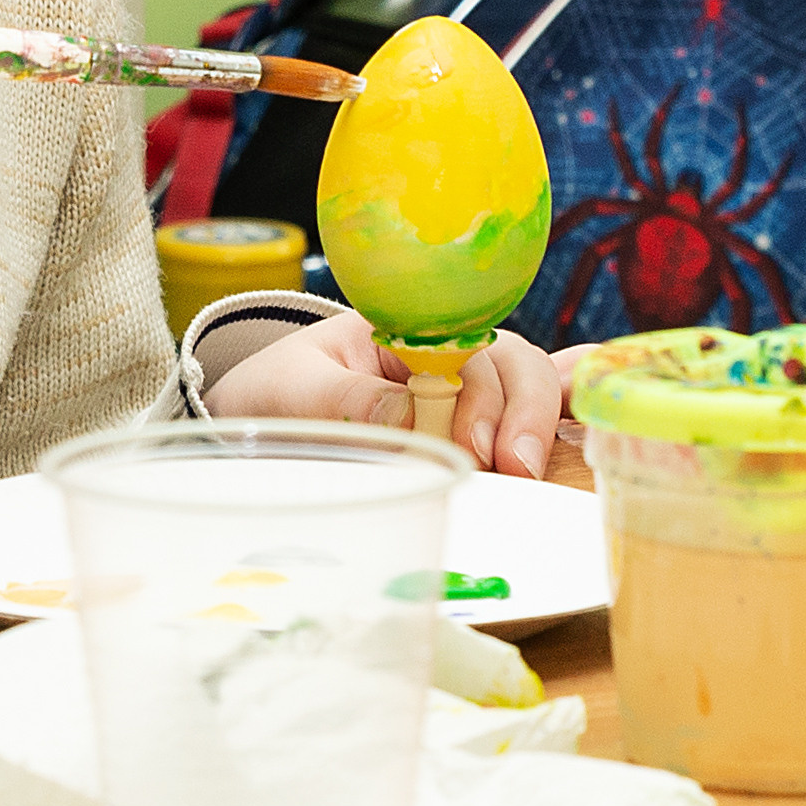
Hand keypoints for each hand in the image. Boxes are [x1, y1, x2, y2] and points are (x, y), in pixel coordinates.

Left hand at [204, 309, 578, 475]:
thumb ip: (349, 398)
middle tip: (515, 469)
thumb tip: (411, 416)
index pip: (466, 342)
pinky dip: (545, 436)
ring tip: (522, 478)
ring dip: (534, 430)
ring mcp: (462, 390)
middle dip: (523, 413)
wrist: (257, 415)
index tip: (477, 444)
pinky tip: (548, 465)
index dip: (484, 391)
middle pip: (511, 364)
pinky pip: (517, 426)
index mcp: (404, 327)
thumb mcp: (297, 388)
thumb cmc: (279, 392)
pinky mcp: (467, 430)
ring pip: (525, 392)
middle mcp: (445, 351)